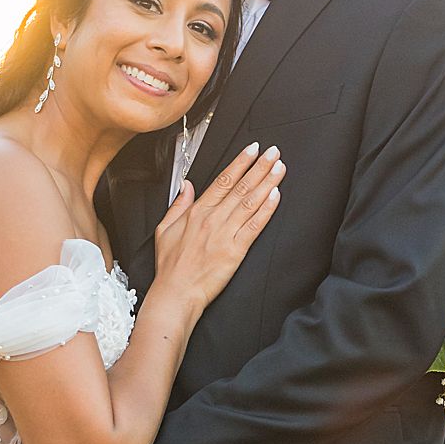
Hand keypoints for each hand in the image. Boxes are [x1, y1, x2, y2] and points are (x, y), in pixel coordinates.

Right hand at [153, 141, 284, 309]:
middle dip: (260, 167)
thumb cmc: (171, 265)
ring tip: (279, 168)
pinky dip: (266, 210)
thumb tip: (186, 185)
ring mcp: (225, 234)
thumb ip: (178, 204)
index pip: (223, 180)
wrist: (176, 292)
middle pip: (240, 186)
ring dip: (267, 183)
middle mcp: (213, 219)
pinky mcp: (235, 251)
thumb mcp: (165, 229)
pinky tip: (276, 197)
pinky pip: (254, 227)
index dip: (240, 163)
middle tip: (274, 152)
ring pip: (249, 202)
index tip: (253, 150)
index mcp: (197, 212)